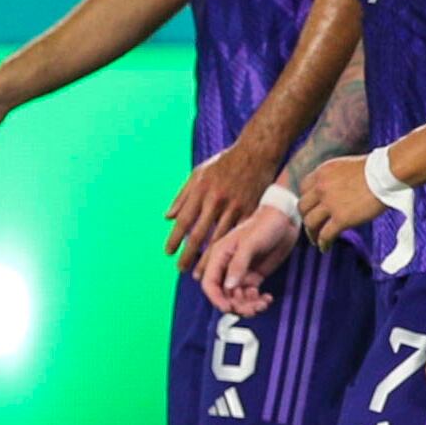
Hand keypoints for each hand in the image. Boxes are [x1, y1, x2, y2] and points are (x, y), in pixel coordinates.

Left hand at [167, 141, 277, 264]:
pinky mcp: (250, 210)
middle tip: (181, 269)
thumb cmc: (225, 162)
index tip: (168, 253)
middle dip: (188, 254)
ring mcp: (235, 206)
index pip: (184, 220)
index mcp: (201, 190)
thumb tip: (168, 218)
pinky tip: (225, 258)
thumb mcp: (199, 173)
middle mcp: (216, 200)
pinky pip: (238, 233)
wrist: (257, 153)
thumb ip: (182, 196)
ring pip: (219, 238)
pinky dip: (230, 247)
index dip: (174, 239)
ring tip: (202, 271)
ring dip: (208, 257)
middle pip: (199, 234)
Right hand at [198, 203, 298, 316]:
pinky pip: (251, 296)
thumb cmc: (265, 225)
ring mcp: (241, 273)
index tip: (228, 308)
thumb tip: (228, 287)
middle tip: (253, 309)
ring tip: (263, 304)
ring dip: (248, 306)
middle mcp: (227, 267)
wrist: (285, 219)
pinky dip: (257, 301)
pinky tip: (268, 299)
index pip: (210, 284)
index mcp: (219, 256)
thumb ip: (238, 265)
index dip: (216, 299)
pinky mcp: (254, 276)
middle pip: (224, 295)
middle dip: (236, 305)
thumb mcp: (250, 244)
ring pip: (238, 298)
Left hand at [300, 153, 385, 246]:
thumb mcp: (346, 166)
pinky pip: (325, 235)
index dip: (307, 200)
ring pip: (310, 222)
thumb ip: (335, 178)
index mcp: (322, 172)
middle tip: (312, 225)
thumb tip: (337, 190)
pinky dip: (323, 243)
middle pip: (303, 207)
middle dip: (306, 217)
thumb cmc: (376, 169)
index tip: (312, 208)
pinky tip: (325, 247)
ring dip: (311, 233)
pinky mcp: (341, 219)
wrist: (387, 173)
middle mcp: (321, 187)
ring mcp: (330, 204)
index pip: (304, 189)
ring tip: (316, 239)